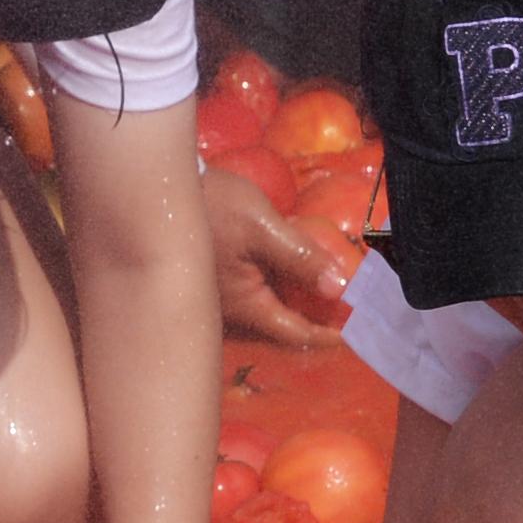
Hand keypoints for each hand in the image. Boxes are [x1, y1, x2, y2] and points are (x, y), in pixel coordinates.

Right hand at [202, 168, 341, 345]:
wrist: (166, 188)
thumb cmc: (215, 206)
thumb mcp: (264, 228)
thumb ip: (301, 258)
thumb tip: (338, 288)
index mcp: (246, 305)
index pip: (295, 333)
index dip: (328, 334)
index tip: (355, 331)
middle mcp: (233, 311)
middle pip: (285, 323)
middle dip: (317, 315)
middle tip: (349, 303)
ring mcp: (224, 298)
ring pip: (272, 306)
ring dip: (300, 297)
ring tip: (330, 281)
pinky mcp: (219, 280)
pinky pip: (259, 290)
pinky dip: (282, 282)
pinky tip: (297, 264)